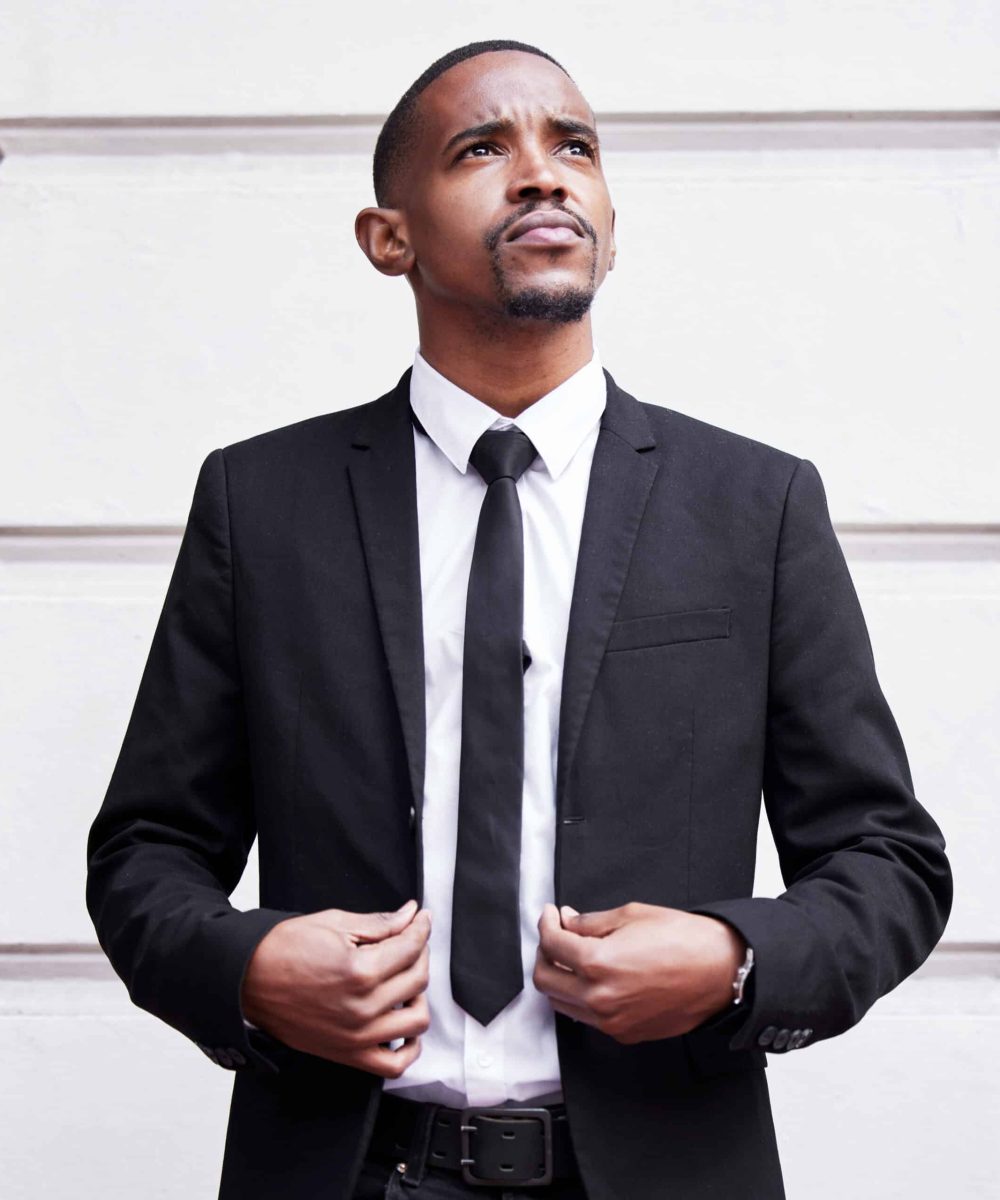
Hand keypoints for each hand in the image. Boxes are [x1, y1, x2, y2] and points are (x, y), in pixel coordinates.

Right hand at [241, 899, 430, 1077]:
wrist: (247, 980)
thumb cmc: (284, 949)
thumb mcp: (334, 923)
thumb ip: (379, 923)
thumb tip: (410, 914)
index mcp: (360, 970)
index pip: (411, 947)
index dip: (421, 927)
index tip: (421, 919)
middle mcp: (363, 1008)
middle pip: (418, 980)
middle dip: (421, 954)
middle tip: (411, 941)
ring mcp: (357, 1036)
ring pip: (417, 1021)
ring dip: (418, 997)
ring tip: (404, 981)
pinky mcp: (348, 1054)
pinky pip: (394, 1064)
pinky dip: (409, 1047)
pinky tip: (403, 1024)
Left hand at [533, 901, 744, 1043]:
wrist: (721, 972)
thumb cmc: (684, 940)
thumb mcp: (631, 915)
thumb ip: (591, 922)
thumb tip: (568, 922)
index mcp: (598, 963)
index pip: (551, 944)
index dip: (546, 923)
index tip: (551, 915)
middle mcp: (599, 998)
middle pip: (545, 979)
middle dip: (544, 952)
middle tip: (556, 934)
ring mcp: (611, 1021)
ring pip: (561, 1002)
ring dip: (559, 976)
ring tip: (572, 955)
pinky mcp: (623, 1033)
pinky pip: (586, 1017)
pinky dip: (580, 997)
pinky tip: (592, 977)